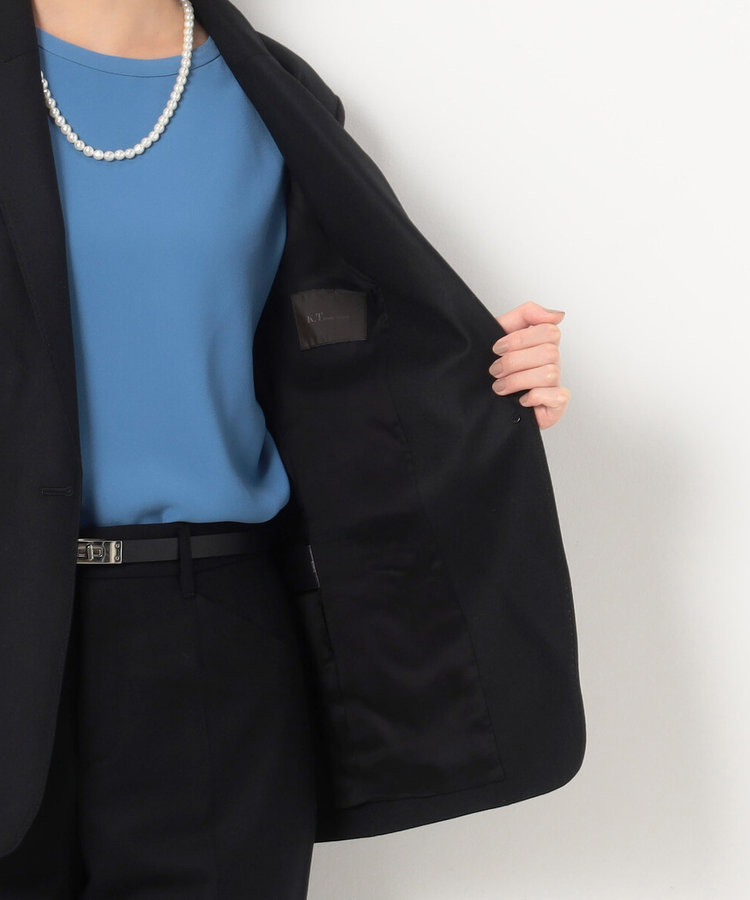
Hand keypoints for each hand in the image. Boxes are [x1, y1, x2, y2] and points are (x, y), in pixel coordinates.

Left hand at [488, 301, 569, 429]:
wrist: (483, 400)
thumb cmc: (496, 369)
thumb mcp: (502, 333)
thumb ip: (526, 314)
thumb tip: (556, 314)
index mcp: (542, 345)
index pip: (549, 330)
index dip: (520, 338)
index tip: (497, 348)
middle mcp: (552, 363)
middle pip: (549, 352)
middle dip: (514, 361)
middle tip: (495, 370)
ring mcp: (555, 384)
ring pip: (549, 373)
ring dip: (518, 380)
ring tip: (500, 386)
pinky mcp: (556, 405)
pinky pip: (558, 396)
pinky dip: (535, 397)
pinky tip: (521, 399)